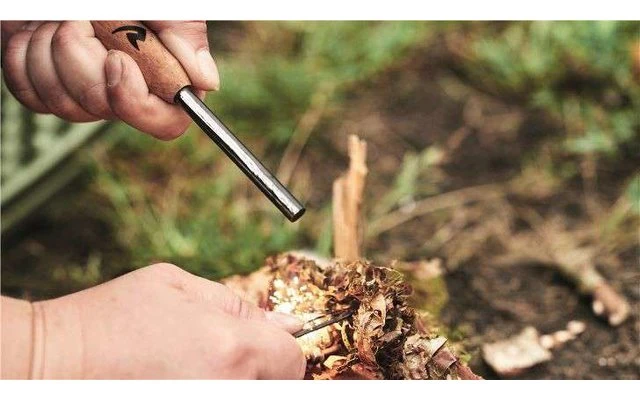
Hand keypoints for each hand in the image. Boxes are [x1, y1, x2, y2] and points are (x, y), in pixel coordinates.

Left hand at [1, 21, 218, 138]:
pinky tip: (37, 31)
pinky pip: (30, 93)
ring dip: (53, 50)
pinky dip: (26, 56)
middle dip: (84, 58)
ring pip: (64, 104)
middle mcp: (124, 89)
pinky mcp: (44, 84)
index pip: (165, 122)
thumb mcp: (164, 1)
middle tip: (82, 17)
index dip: (138, 104)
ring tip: (63, 17)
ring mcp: (83, 90)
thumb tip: (207, 82)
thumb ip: (185, 35)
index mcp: (161, 72)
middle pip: (104, 110)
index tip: (117, 61)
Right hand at [32, 263, 304, 378]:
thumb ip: (239, 305)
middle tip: (223, 358)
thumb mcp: (176, 286)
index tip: (261, 346)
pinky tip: (185, 382)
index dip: (279, 349)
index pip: (292, 360)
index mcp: (232, 348)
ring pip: (251, 395)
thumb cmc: (112, 319)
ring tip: (196, 369)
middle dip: (262, 370)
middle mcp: (228, 390)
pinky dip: (215, 390)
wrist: (54, 364)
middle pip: (279, 387)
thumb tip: (287, 323)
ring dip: (238, 382)